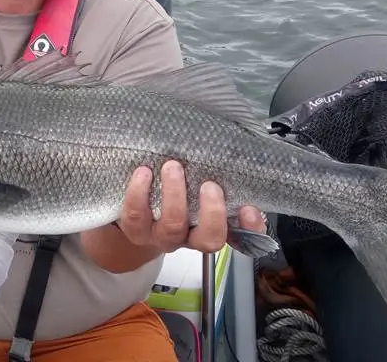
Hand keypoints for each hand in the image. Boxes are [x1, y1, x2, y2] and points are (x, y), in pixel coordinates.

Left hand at [117, 160, 265, 252]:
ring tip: (172, 167)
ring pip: (173, 227)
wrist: (137, 211)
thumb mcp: (198, 182)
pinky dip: (139, 193)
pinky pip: (136, 216)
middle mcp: (190, 236)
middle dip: (212, 212)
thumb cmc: (176, 190)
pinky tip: (143, 172)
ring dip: (175, 195)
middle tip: (209, 184)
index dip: (250, 228)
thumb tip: (229, 148)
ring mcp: (162, 236)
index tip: (250, 209)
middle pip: (209, 238)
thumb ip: (216, 173)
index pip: (242, 235)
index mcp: (212, 226)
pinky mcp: (136, 229)